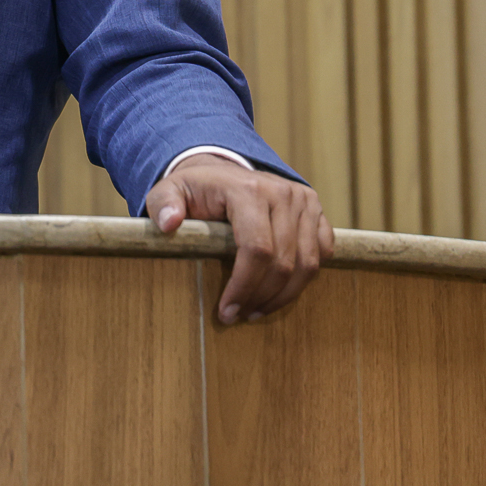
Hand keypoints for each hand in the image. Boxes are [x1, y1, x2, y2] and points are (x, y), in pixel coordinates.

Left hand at [145, 154, 333, 326]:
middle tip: (240, 315)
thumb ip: (163, 204)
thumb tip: (168, 224)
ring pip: (307, 263)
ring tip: (257, 309)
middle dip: (261, 297)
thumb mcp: (168, 191)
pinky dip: (304, 279)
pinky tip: (280, 292)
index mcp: (248, 189)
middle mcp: (282, 193)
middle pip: (284, 262)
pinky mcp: (317, 210)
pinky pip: (322, 253)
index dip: (244, 286)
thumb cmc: (194, 190)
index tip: (226, 311)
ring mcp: (304, 200)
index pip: (257, 249)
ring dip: (284, 295)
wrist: (222, 170)